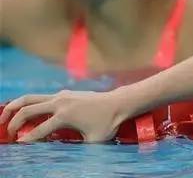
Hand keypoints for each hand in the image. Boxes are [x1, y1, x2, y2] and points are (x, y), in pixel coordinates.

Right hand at [0, 89, 125, 142]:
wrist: (119, 103)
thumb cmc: (108, 124)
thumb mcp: (93, 142)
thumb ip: (77, 149)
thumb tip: (67, 160)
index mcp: (65, 115)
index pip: (38, 131)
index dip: (26, 141)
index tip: (18, 147)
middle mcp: (59, 102)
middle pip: (27, 110)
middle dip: (12, 122)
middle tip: (7, 134)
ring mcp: (60, 95)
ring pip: (29, 98)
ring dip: (13, 107)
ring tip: (3, 118)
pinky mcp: (62, 94)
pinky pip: (39, 97)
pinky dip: (26, 104)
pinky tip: (22, 113)